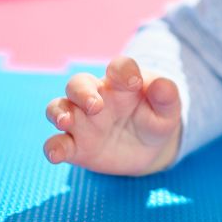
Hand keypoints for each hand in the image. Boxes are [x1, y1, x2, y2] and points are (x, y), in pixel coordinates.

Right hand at [43, 56, 182, 175]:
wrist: (149, 148)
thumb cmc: (157, 120)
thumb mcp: (169, 110)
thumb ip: (167, 96)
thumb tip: (161, 85)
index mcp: (122, 83)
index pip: (118, 67)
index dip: (123, 71)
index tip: (134, 83)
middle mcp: (97, 97)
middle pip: (78, 84)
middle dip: (82, 92)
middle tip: (96, 106)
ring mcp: (83, 121)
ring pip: (58, 108)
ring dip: (58, 113)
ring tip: (66, 121)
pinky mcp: (75, 146)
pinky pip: (56, 143)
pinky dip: (52, 147)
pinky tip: (56, 154)